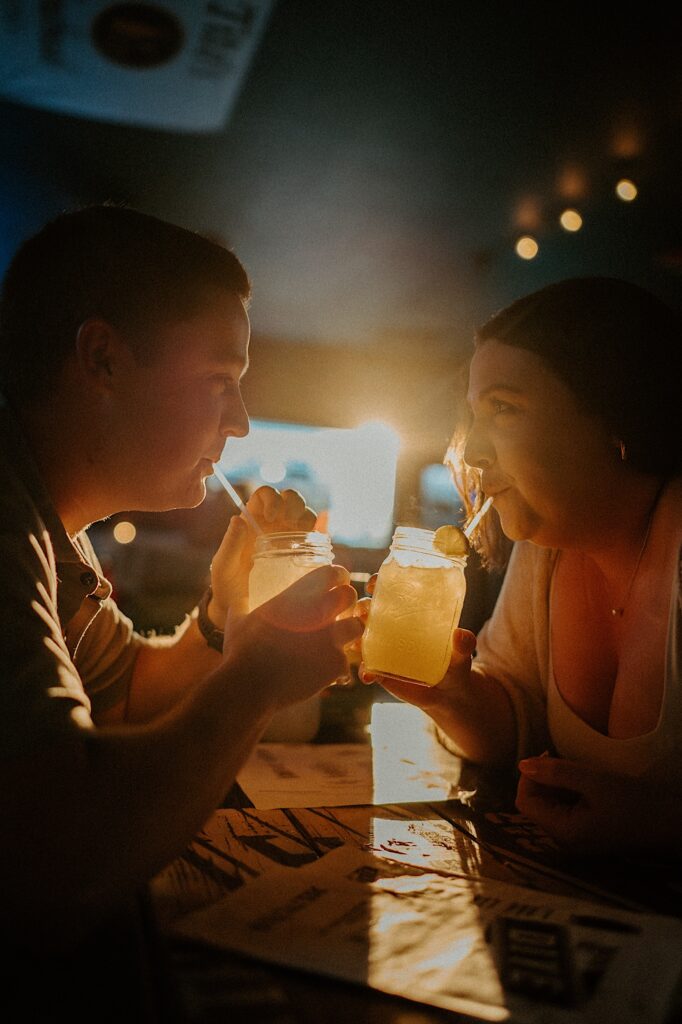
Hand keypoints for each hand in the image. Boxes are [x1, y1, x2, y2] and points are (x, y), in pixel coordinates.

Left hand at [209, 486, 317, 623]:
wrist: (242, 609)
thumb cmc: (227, 585)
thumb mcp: (223, 566)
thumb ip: (230, 543)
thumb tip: (237, 519)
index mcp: (253, 519)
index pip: (265, 494)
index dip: (271, 498)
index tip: (270, 516)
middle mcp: (274, 523)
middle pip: (291, 498)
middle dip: (295, 503)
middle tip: (291, 522)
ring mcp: (290, 537)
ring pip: (307, 514)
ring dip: (308, 518)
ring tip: (302, 535)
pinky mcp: (303, 554)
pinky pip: (317, 538)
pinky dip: (320, 535)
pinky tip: (314, 545)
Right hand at [225, 564, 362, 708]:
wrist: (250, 686)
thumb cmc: (242, 651)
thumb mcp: (238, 621)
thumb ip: (241, 606)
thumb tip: (236, 601)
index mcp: (298, 596)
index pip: (333, 573)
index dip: (337, 577)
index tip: (334, 585)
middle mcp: (319, 612)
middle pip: (350, 595)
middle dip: (347, 603)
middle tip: (338, 612)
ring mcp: (330, 638)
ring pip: (356, 626)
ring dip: (348, 632)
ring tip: (336, 641)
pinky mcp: (335, 664)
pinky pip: (346, 661)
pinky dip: (335, 667)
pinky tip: (321, 671)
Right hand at [355, 573, 476, 711]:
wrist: (448, 693)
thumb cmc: (454, 663)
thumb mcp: (460, 653)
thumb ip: (464, 645)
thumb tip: (461, 635)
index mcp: (408, 612)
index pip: (390, 590)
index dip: (379, 582)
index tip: (375, 582)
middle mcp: (391, 626)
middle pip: (369, 609)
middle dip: (361, 606)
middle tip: (365, 611)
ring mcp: (383, 647)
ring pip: (360, 636)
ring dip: (354, 636)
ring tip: (358, 644)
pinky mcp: (379, 669)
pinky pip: (366, 667)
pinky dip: (365, 671)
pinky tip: (368, 676)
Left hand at [515, 755, 660, 854]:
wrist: (670, 825)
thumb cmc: (635, 803)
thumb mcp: (594, 781)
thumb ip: (556, 772)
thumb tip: (522, 764)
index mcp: (562, 831)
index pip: (525, 801)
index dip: (530, 776)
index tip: (549, 754)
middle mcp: (563, 840)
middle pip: (535, 803)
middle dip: (544, 779)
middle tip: (567, 761)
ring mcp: (574, 838)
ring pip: (550, 804)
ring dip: (557, 784)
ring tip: (580, 772)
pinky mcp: (585, 833)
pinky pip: (565, 809)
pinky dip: (569, 792)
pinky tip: (586, 784)